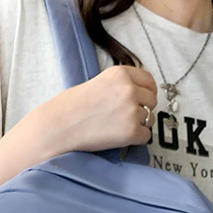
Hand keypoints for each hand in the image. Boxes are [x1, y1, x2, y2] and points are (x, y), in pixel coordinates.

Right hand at [42, 65, 157, 153]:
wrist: (60, 126)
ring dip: (139, 124)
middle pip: (152, 100)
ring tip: (119, 128)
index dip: (147, 91)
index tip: (143, 99)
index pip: (148, 80)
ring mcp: (132, 111)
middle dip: (143, 108)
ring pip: (150, 119)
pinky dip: (136, 139)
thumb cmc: (72, 107)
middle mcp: (129, 90)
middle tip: (127, 117)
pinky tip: (120, 138)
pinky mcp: (131, 132)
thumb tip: (139, 93)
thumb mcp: (99, 83)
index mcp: (121, 74)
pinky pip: (145, 136)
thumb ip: (119, 85)